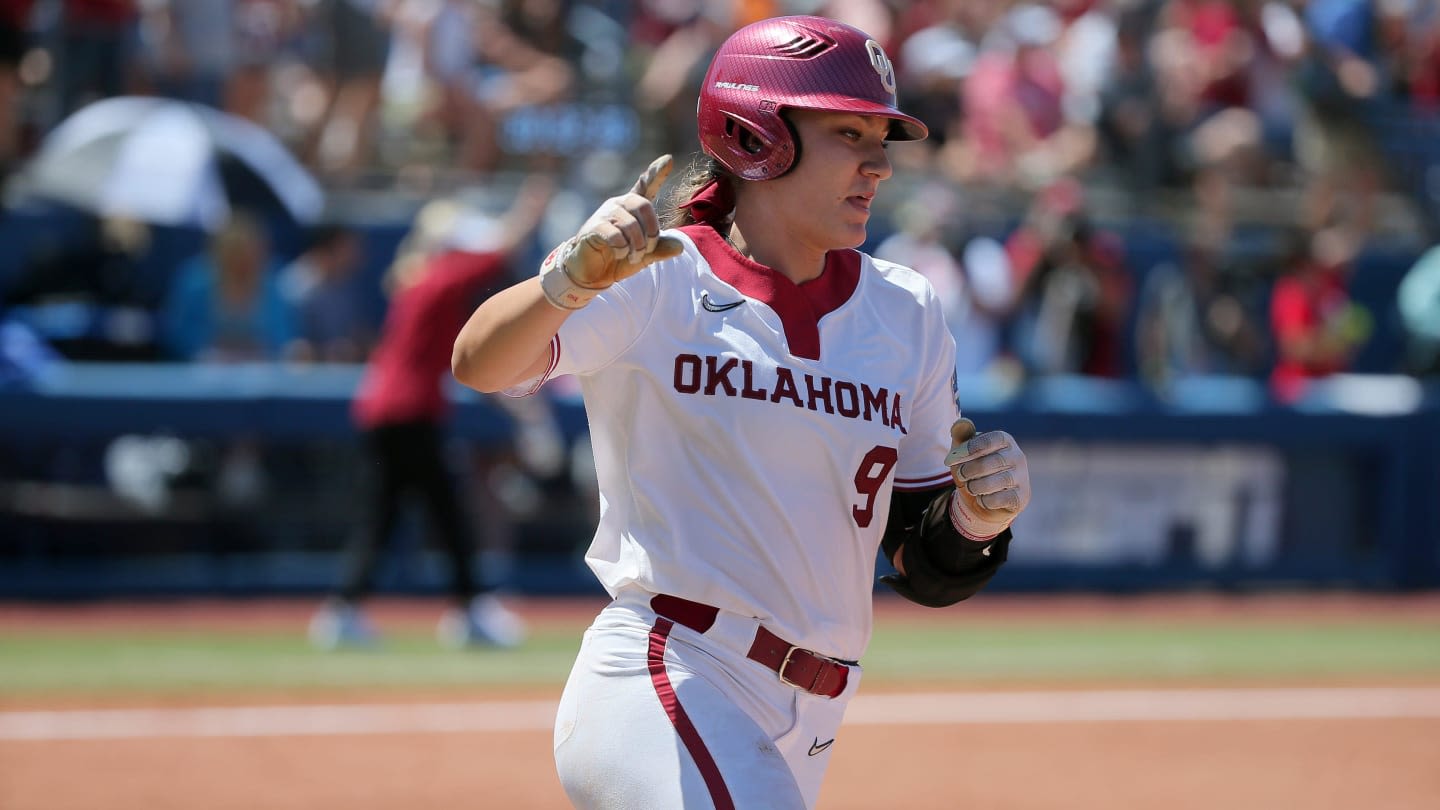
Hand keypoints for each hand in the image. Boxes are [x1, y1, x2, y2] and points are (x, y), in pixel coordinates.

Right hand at [568, 154, 685, 286]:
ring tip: (633, 256)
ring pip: (630, 224)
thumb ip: (660, 249)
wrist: (591, 273)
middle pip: (644, 206)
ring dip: (637, 246)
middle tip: (647, 250)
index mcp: (632, 207)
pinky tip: (618, 254)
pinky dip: (622, 249)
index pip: (645, 186)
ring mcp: (604, 214)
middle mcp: (618, 205)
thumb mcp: (644, 256)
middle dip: (651, 232)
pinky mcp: (593, 227)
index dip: (656, 173)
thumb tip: (680, 246)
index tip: (668, 159)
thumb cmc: (617, 258)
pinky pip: (615, 236)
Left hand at [944, 418, 1030, 538]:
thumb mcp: (962, 453)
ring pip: (993, 483)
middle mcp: (1018, 456)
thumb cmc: (973, 471)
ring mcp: (1022, 477)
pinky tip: (983, 499)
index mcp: (1005, 440)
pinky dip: (984, 501)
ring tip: (971, 487)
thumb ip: (961, 436)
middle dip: (968, 471)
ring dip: (974, 487)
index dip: (968, 449)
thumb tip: (961, 423)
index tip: (951, 459)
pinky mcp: (1022, 497)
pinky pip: (997, 500)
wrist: (982, 500)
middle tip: (961, 475)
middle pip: (990, 462)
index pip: (988, 441)